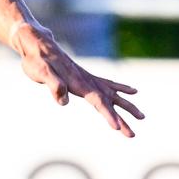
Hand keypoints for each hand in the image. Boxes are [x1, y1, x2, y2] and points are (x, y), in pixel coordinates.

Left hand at [10, 23, 143, 137]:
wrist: (37, 43)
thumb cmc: (37, 60)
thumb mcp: (41, 72)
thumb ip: (54, 85)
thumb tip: (64, 101)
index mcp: (78, 83)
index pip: (97, 102)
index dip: (108, 115)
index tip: (118, 128)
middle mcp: (88, 81)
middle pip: (109, 101)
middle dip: (122, 118)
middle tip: (133, 134)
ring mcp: (89, 78)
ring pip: (113, 95)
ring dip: (127, 106)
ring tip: (142, 117)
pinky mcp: (86, 77)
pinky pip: (108, 84)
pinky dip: (121, 88)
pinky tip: (133, 91)